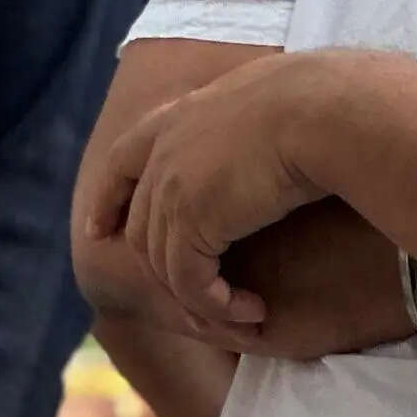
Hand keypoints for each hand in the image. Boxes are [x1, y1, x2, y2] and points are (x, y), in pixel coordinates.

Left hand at [104, 57, 331, 333]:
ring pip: (163, 263)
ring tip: (243, 313)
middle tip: (204, 302)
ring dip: (201, 298)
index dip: (106, 199)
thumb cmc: (319, 104)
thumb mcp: (267, 105)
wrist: (320, 109)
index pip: (122, 162)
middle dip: (162, 270)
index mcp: (177, 118)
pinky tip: (254, 311)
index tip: (96, 230)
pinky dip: (218, 305)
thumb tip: (275, 132)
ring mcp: (169, 186)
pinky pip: (189, 282)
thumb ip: (249, 124)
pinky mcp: (189, 222)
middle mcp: (163, 152)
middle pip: (141, 227)